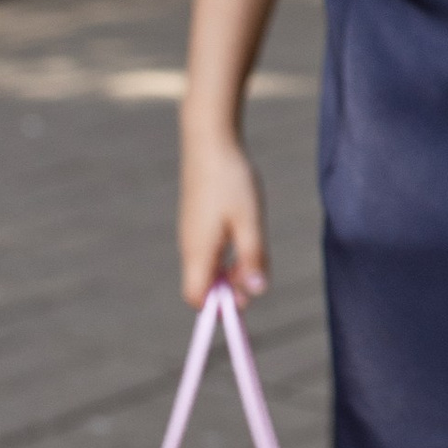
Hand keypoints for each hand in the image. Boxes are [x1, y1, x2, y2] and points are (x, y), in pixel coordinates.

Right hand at [180, 123, 268, 303]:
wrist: (210, 140)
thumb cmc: (231, 180)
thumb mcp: (250, 221)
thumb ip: (253, 258)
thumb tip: (256, 293)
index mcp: (198, 251)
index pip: (196, 297)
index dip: (219, 307)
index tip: (246, 297)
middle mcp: (189, 246)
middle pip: (205, 285)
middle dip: (231, 288)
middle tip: (258, 271)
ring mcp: (192, 233)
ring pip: (211, 267)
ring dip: (233, 268)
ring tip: (255, 245)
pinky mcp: (197, 222)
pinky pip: (212, 250)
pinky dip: (229, 252)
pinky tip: (246, 231)